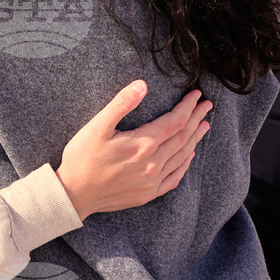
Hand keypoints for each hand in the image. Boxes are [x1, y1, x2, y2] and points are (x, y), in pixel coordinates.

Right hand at [55, 81, 211, 220]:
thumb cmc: (82, 158)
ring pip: (182, 156)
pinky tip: (189, 156)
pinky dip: (185, 165)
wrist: (73, 194)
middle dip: (197, 118)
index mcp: (143, 144)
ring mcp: (151, 181)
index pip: (175, 121)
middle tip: (207, 106)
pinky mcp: (147, 194)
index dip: (188, 106)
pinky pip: (174, 178)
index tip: (196, 95)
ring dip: (195, 139)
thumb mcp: (97, 126)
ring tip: (204, 126)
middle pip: (183, 137)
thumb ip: (121, 104)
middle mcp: (152, 163)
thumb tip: (142, 85)